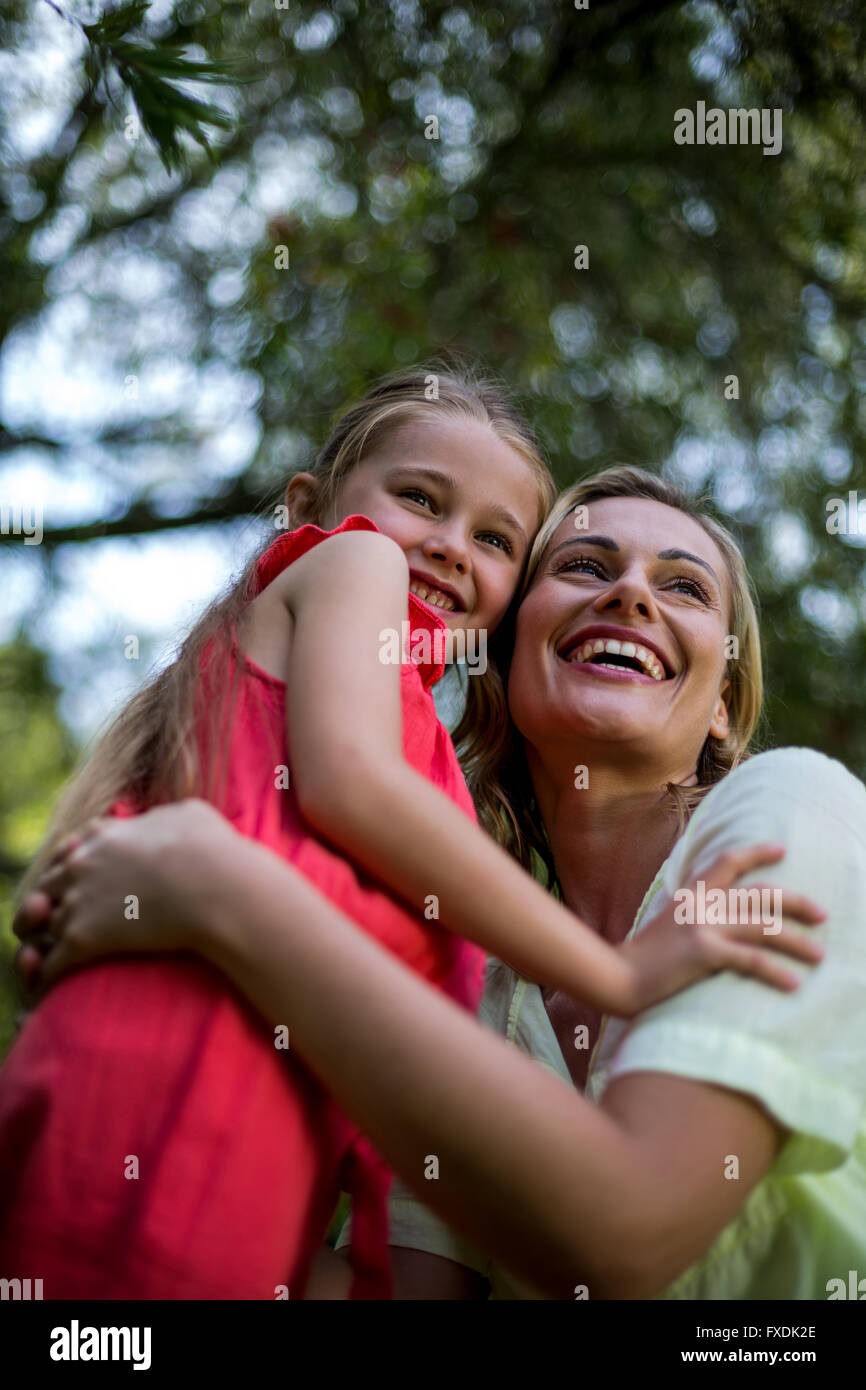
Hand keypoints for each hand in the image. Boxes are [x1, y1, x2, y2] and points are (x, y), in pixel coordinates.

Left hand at [13, 799, 235, 996]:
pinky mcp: (82, 940)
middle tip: (80, 919)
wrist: (217, 887)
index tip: (94, 879)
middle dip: (58, 902)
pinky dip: (54, 974)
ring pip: (47, 925)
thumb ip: (165, 815)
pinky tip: (68, 983)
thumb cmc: (213, 850)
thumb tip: (166, 818)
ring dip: (55, 939)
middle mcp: (82, 865)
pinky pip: (52, 963)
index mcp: (105, 836)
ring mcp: (78, 902)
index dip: (80, 865)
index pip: (74, 848)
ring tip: (72, 953)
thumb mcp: (190, 813)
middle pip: (50, 885)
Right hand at [618, 844, 826, 1013]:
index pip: (728, 861)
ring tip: (819, 956)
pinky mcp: (705, 952)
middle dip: (797, 902)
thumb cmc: (644, 956)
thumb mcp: (670, 921)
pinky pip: (752, 961)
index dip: (757, 852)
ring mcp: (704, 926)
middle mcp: (702, 903)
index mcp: (693, 893)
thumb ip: (695, 911)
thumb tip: (724, 915)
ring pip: (764, 928)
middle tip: (822, 914)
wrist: (620, 975)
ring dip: (798, 943)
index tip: (782, 849)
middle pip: (761, 895)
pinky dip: (776, 973)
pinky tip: (794, 984)